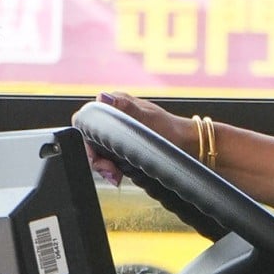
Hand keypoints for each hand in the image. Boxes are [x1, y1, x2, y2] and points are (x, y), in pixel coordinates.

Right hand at [76, 91, 194, 185]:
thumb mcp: (148, 118)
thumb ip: (126, 108)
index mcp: (115, 103)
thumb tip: (103, 96)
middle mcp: (113, 116)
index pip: (85, 120)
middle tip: (110, 171)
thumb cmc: (172, 130)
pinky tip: (117, 175)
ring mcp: (116, 131)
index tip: (97, 156)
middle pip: (89, 138)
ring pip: (96, 150)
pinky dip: (110, 168)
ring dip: (102, 166)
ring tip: (115, 176)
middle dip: (95, 157)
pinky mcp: (121, 146)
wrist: (188, 146)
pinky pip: (106, 157)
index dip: (86, 140)